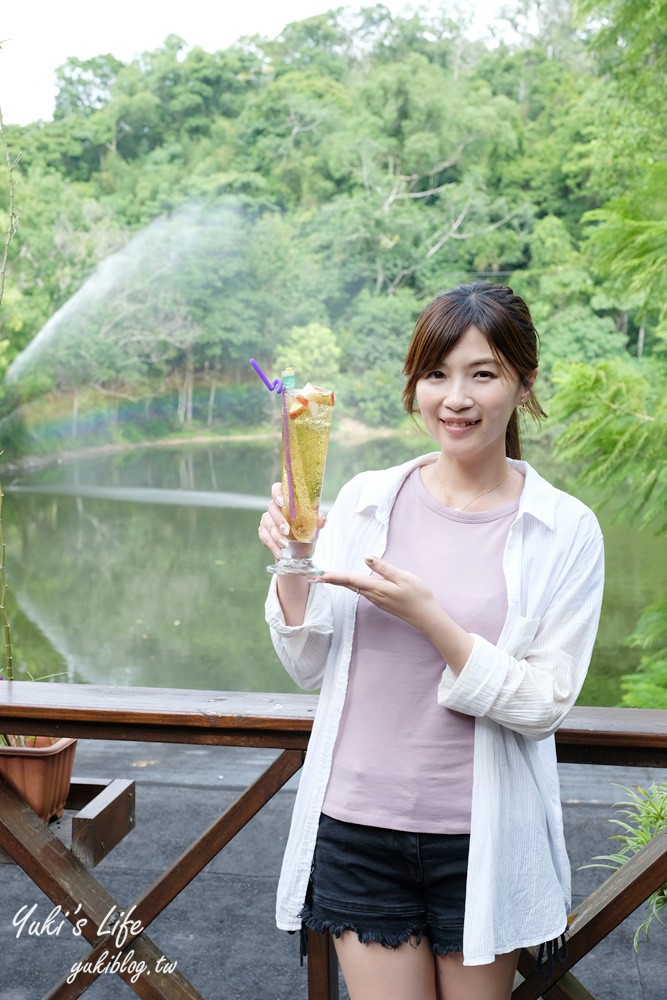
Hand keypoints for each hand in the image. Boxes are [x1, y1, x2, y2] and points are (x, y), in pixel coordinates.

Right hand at [257, 483, 325, 560]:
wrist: (300, 549)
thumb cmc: (307, 530)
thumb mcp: (315, 525)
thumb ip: (318, 520)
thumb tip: (321, 519)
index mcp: (286, 500)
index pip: (277, 489)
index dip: (276, 493)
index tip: (281, 502)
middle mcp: (275, 508)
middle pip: (271, 508)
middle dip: (278, 520)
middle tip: (287, 530)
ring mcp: (267, 519)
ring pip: (267, 524)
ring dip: (276, 535)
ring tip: (285, 545)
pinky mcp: (263, 531)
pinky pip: (264, 537)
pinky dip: (272, 545)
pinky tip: (280, 551)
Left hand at [318, 555, 438, 629]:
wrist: (427, 617)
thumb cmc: (418, 596)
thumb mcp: (403, 577)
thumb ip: (384, 568)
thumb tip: (366, 558)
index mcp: (378, 588)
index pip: (352, 580)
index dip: (337, 577)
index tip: (322, 575)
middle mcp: (374, 596)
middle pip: (350, 585)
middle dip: (334, 580)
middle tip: (318, 576)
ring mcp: (378, 600)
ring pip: (356, 589)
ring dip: (343, 583)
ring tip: (330, 578)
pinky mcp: (382, 602)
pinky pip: (363, 592)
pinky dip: (353, 586)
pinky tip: (351, 582)